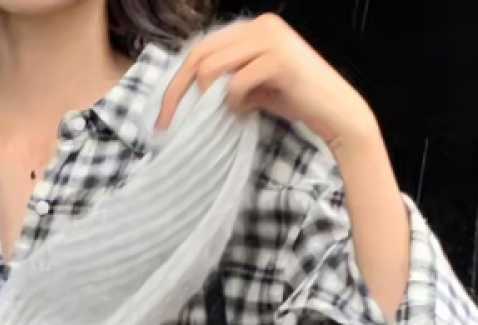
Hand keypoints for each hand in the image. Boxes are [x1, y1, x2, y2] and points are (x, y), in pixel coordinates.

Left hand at [156, 15, 378, 154]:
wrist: (335, 112)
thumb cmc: (294, 100)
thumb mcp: (252, 86)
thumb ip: (225, 80)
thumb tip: (187, 96)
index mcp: (253, 28)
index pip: (200, 49)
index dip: (175, 83)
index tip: (163, 117)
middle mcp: (261, 26)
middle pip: (199, 56)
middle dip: (176, 93)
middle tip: (166, 125)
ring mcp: (270, 40)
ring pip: (212, 67)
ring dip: (207, 99)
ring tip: (219, 116)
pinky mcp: (279, 60)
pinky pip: (236, 83)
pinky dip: (233, 103)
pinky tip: (245, 111)